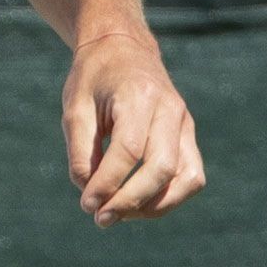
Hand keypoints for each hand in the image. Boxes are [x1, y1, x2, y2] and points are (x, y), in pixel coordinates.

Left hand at [62, 31, 205, 226]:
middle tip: (100, 219)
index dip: (108, 182)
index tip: (86, 204)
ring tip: (120, 215)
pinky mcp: (188, 135)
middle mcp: (170, 109)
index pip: (129, 149)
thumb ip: (80, 149)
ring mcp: (185, 123)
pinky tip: (139, 206)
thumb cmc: (94, 78)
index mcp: (138, 95)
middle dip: (130, 200)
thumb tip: (89, 193)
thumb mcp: (75, 106)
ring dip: (154, 206)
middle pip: (161, 167)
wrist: (122, 47)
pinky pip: (191, 176)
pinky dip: (170, 198)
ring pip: (186, 178)